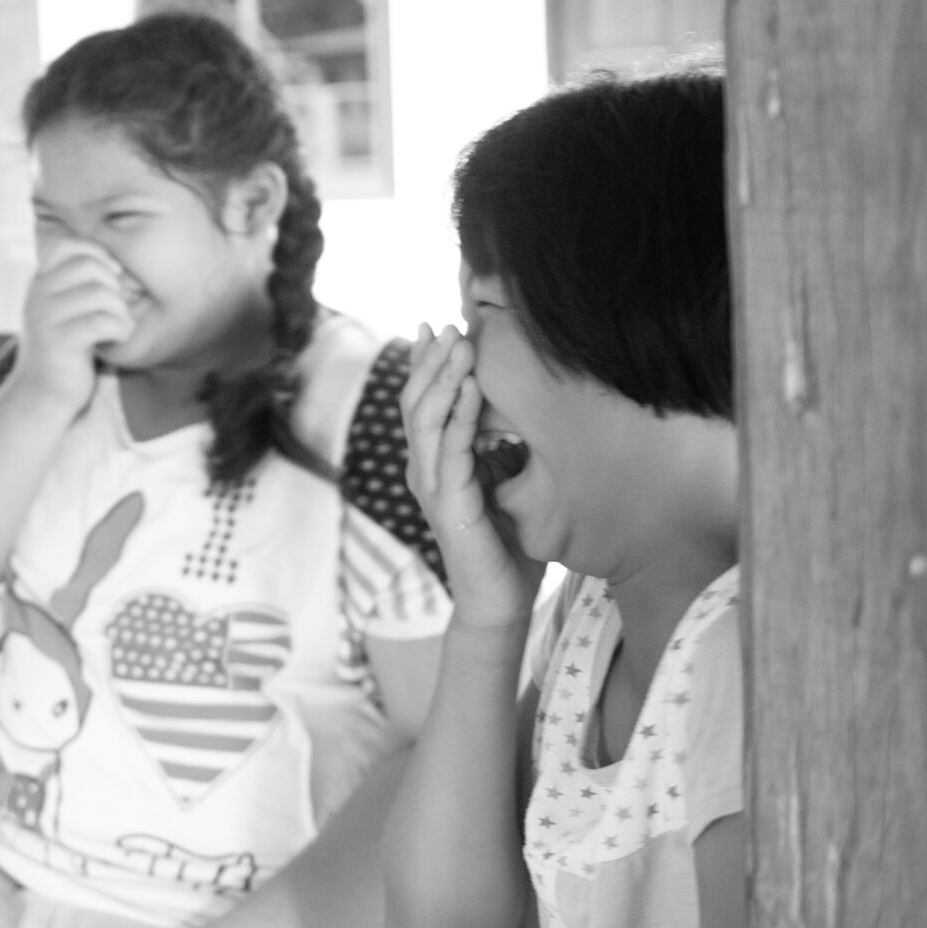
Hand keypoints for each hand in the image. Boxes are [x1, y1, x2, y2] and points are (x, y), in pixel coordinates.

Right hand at [15, 237, 132, 410]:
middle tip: (117, 309)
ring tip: (120, 326)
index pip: (68, 246)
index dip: (97, 255)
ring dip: (121, 311)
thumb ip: (78, 284)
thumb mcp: (64, 309)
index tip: (111, 278)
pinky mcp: (58, 343)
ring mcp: (45, 319)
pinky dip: (120, 329)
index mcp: (40, 282)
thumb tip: (115, 263)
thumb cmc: (64, 350)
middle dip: (114, 285)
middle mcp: (38, 295)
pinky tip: (119, 338)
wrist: (42, 395)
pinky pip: (102, 322)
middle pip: (89, 266)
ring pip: (100, 294)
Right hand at [401, 324, 544, 628]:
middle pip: (415, 404)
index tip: (437, 328)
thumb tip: (511, 415)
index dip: (426, 366)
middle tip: (445, 325)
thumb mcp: (503, 487)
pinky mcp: (449, 505)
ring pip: (425, 421)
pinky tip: (469, 388)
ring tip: (458, 345)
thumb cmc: (505, 548)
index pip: (421, 406)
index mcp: (432, 466)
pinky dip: (458, 416)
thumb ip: (497, 453)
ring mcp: (431, 488)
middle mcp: (423, 472)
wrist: (498, 602)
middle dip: (430, 362)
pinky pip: (450, 451)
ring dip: (442, 379)